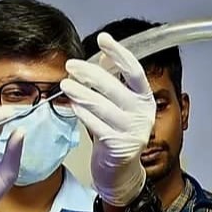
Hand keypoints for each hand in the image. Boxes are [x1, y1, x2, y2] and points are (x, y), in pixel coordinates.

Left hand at [61, 32, 154, 205]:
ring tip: (66, 84)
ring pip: (102, 106)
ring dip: (81, 92)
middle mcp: (142, 114)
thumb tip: (98, 58)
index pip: (134, 71)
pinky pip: (96, 124)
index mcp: (144, 100)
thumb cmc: (115, 136)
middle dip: (90, 74)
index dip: (119, 53)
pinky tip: (72, 105)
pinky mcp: (119, 146)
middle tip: (71, 65)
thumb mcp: (117, 108)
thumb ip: (111, 85)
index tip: (104, 39)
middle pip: (114, 87)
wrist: (119, 173)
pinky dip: (83, 113)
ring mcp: (132, 131)